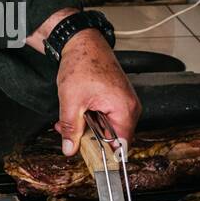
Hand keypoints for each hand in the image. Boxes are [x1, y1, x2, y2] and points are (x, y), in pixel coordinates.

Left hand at [53, 29, 141, 156]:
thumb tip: (70, 149)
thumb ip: (71, 128)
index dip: (104, 155)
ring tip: (69, 120)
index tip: (89, 158)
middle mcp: (130, 107)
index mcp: (124, 109)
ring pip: (107, 127)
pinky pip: (106, 116)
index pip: (121, 146)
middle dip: (89, 139)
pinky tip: (77, 112)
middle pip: (113, 138)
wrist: (82, 41)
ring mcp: (125, 102)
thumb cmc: (82, 63)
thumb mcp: (72, 101)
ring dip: (87, 127)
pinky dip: (91, 117)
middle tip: (70, 134)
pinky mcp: (117, 98)